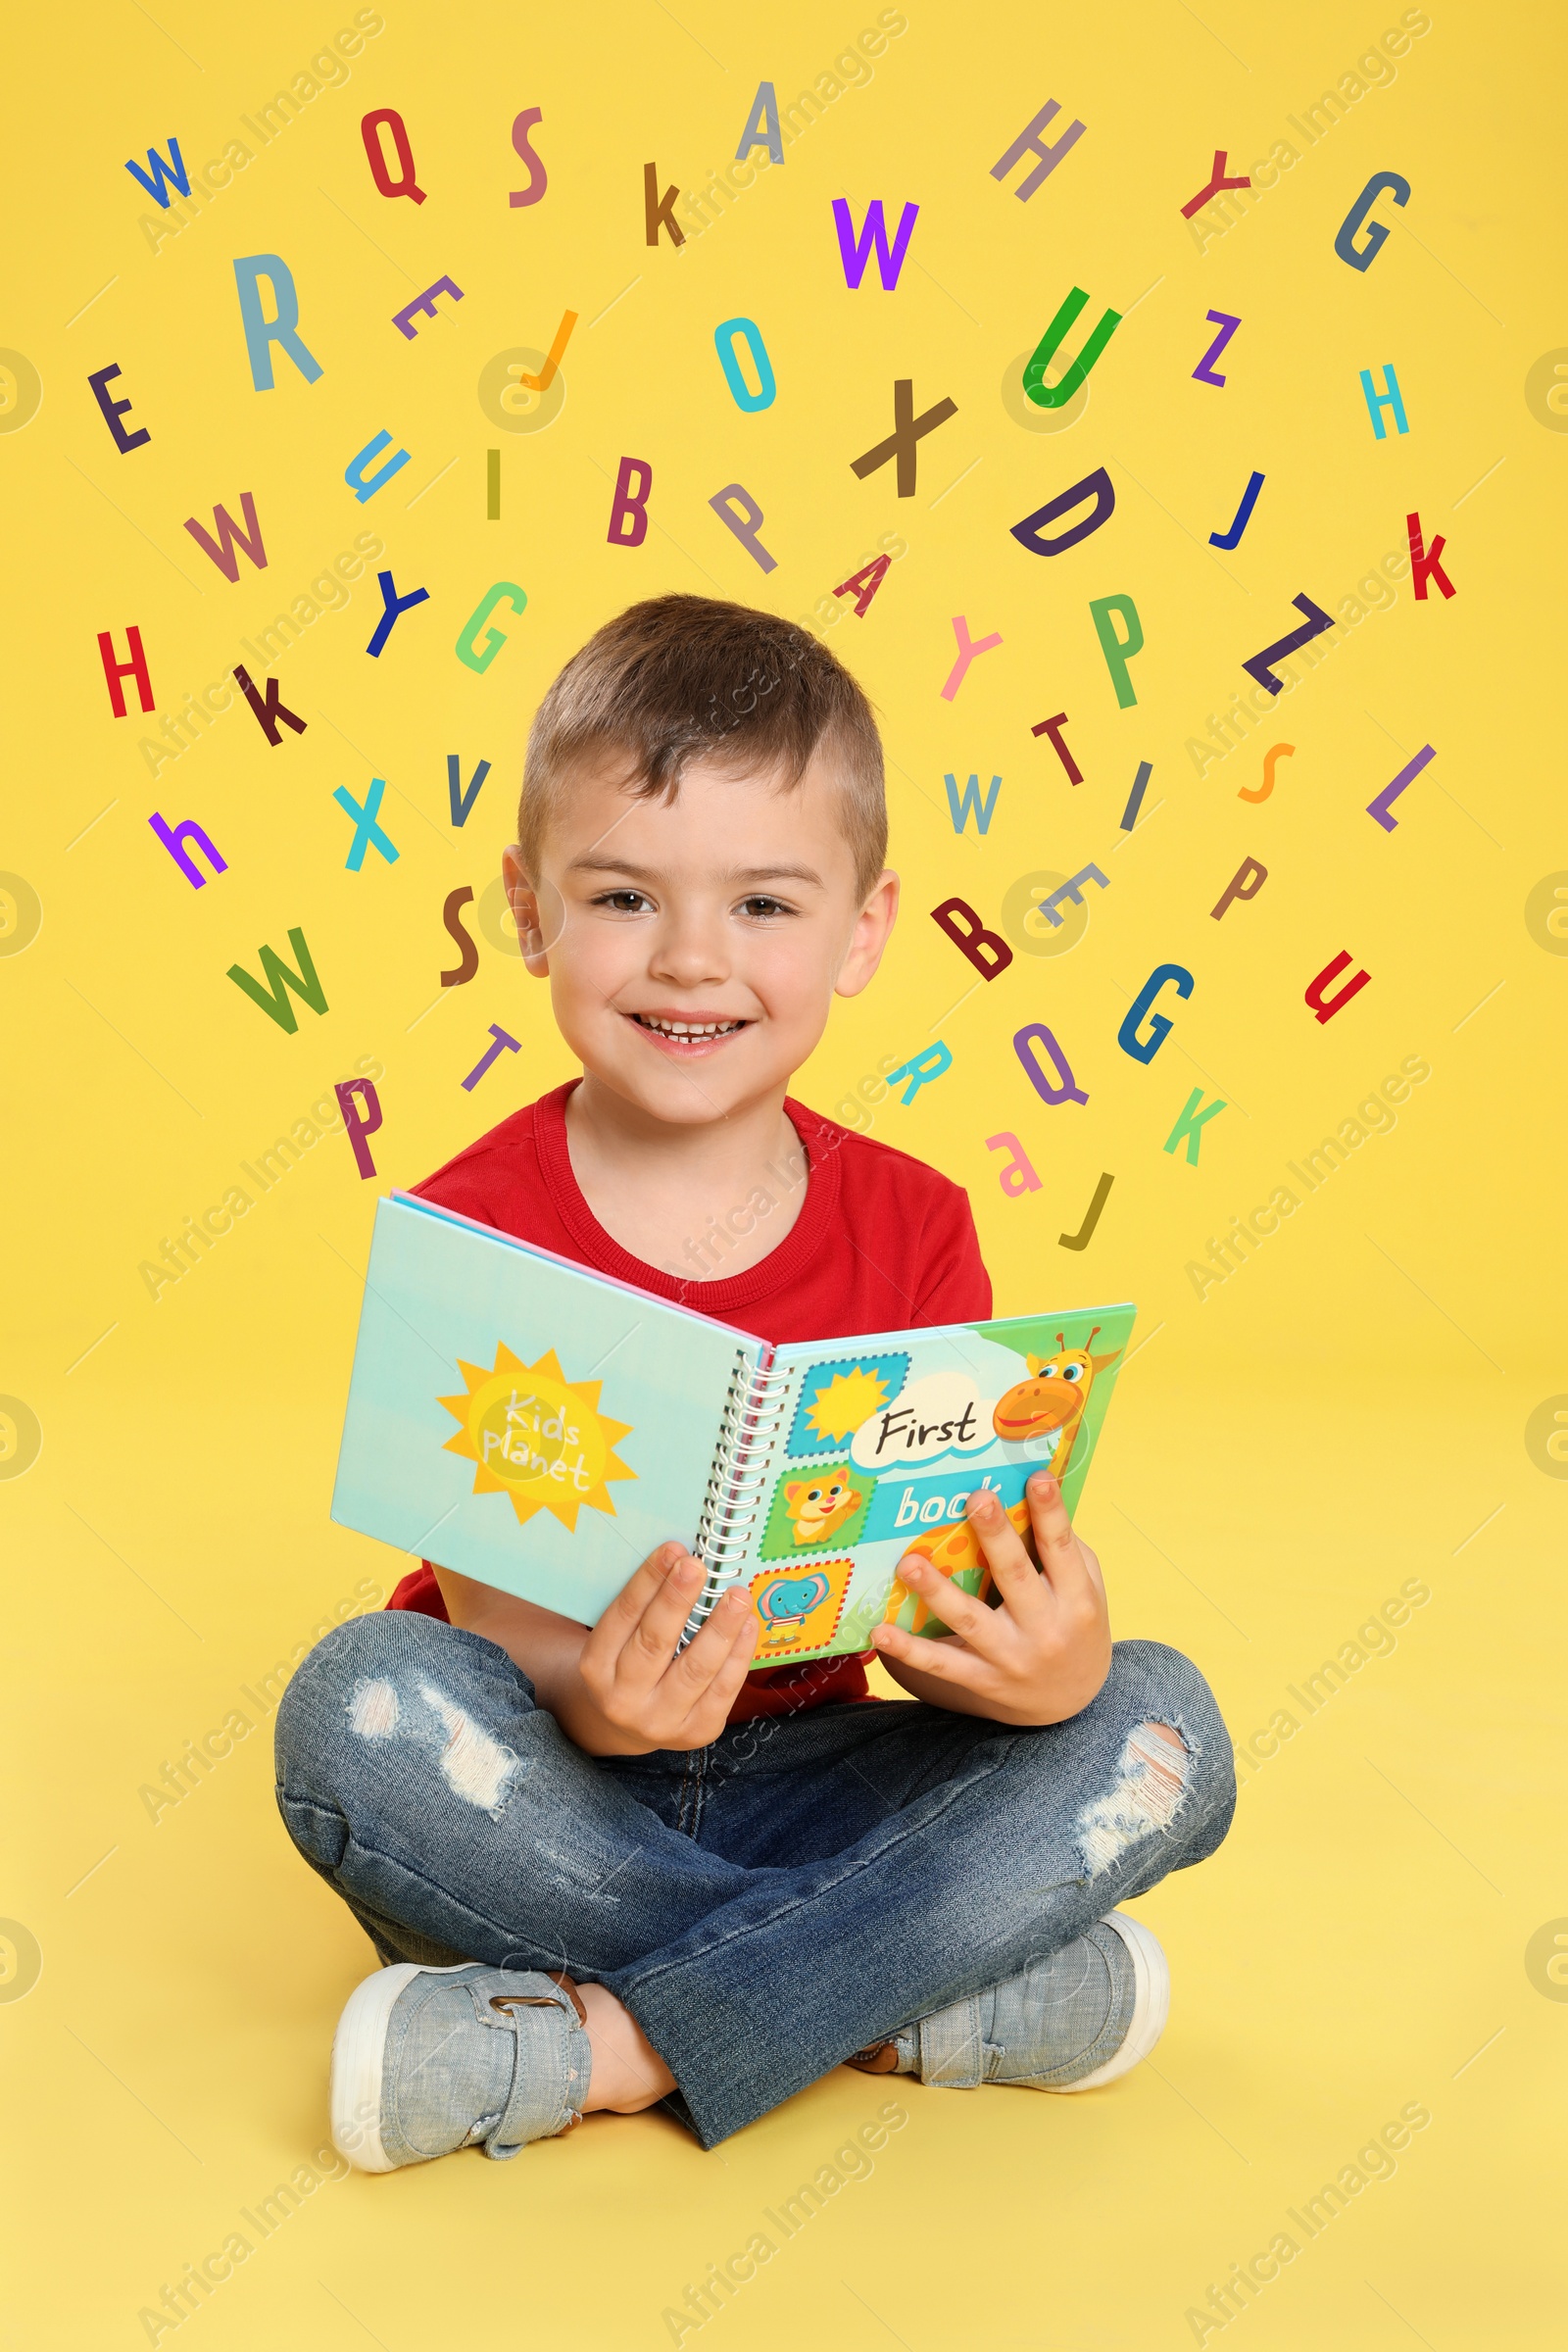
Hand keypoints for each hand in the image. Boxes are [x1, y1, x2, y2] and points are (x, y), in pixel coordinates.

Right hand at [576, 1543, 758, 1752]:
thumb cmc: (629, 1664)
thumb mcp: (617, 1640)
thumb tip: (679, 1561)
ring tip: (737, 1594)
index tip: (672, 1550)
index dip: (648, 1581)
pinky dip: (738, 1655)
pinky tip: (748, 1624)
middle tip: (698, 1566)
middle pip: (655, 1644)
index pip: (622, 1617)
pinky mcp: (696, 1733)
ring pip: (695, 1669)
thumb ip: (641, 1608)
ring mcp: (661, 1721)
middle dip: (678, 1600)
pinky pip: (722, 1691)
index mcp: (596, 1668)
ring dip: (720, 1627)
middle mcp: (623, 1699)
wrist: (632, 1725)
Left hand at [869, 1475, 1109, 1725]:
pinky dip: (909, 1650)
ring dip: (936, 1592)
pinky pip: (941, 1665)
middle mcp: (1045, 1629)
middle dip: (995, 1536)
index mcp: (1077, 1599)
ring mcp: (1011, 1658)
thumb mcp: (1087, 1589)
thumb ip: (1064, 1550)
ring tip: (908, 1563)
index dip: (1051, 1512)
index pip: (1061, 1548)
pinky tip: (881, 1631)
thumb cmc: (1076, 1627)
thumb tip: (1030, 1498)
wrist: (1073, 1704)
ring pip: (970, 1621)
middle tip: (976, 1499)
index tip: (1037, 1477)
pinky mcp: (983, 1681)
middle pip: (1015, 1576)